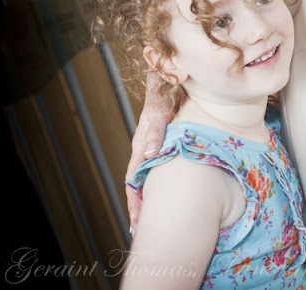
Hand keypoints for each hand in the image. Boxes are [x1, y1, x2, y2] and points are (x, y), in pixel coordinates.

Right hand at [125, 74, 172, 233]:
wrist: (170, 73)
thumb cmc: (166, 89)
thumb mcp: (160, 109)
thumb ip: (156, 131)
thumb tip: (150, 157)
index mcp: (142, 143)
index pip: (135, 180)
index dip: (136, 203)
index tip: (138, 223)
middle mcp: (144, 148)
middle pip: (138, 184)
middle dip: (139, 208)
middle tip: (140, 231)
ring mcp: (152, 146)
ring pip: (146, 178)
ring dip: (146, 199)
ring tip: (147, 220)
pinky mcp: (161, 142)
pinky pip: (156, 168)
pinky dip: (156, 184)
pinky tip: (162, 194)